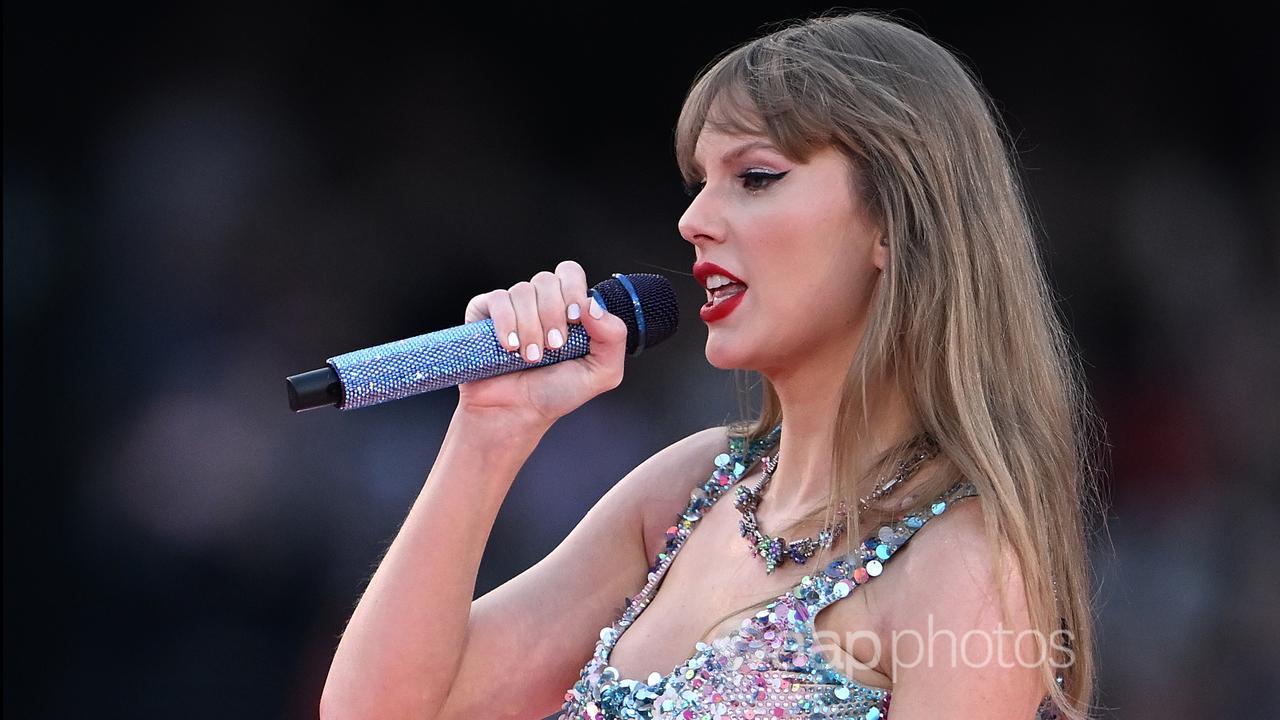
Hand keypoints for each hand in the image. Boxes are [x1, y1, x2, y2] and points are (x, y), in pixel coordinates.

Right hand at [456, 260, 628, 428]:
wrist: (516, 414)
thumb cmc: (555, 393)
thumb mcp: (601, 372)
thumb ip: (614, 337)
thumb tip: (594, 305)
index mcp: (567, 308)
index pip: (570, 273)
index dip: (573, 290)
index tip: (574, 319)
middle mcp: (539, 302)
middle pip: (547, 280)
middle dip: (553, 314)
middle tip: (554, 346)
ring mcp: (511, 306)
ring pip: (522, 291)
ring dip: (530, 327)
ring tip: (531, 357)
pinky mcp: (483, 313)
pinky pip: (497, 300)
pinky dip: (506, 323)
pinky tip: (510, 347)